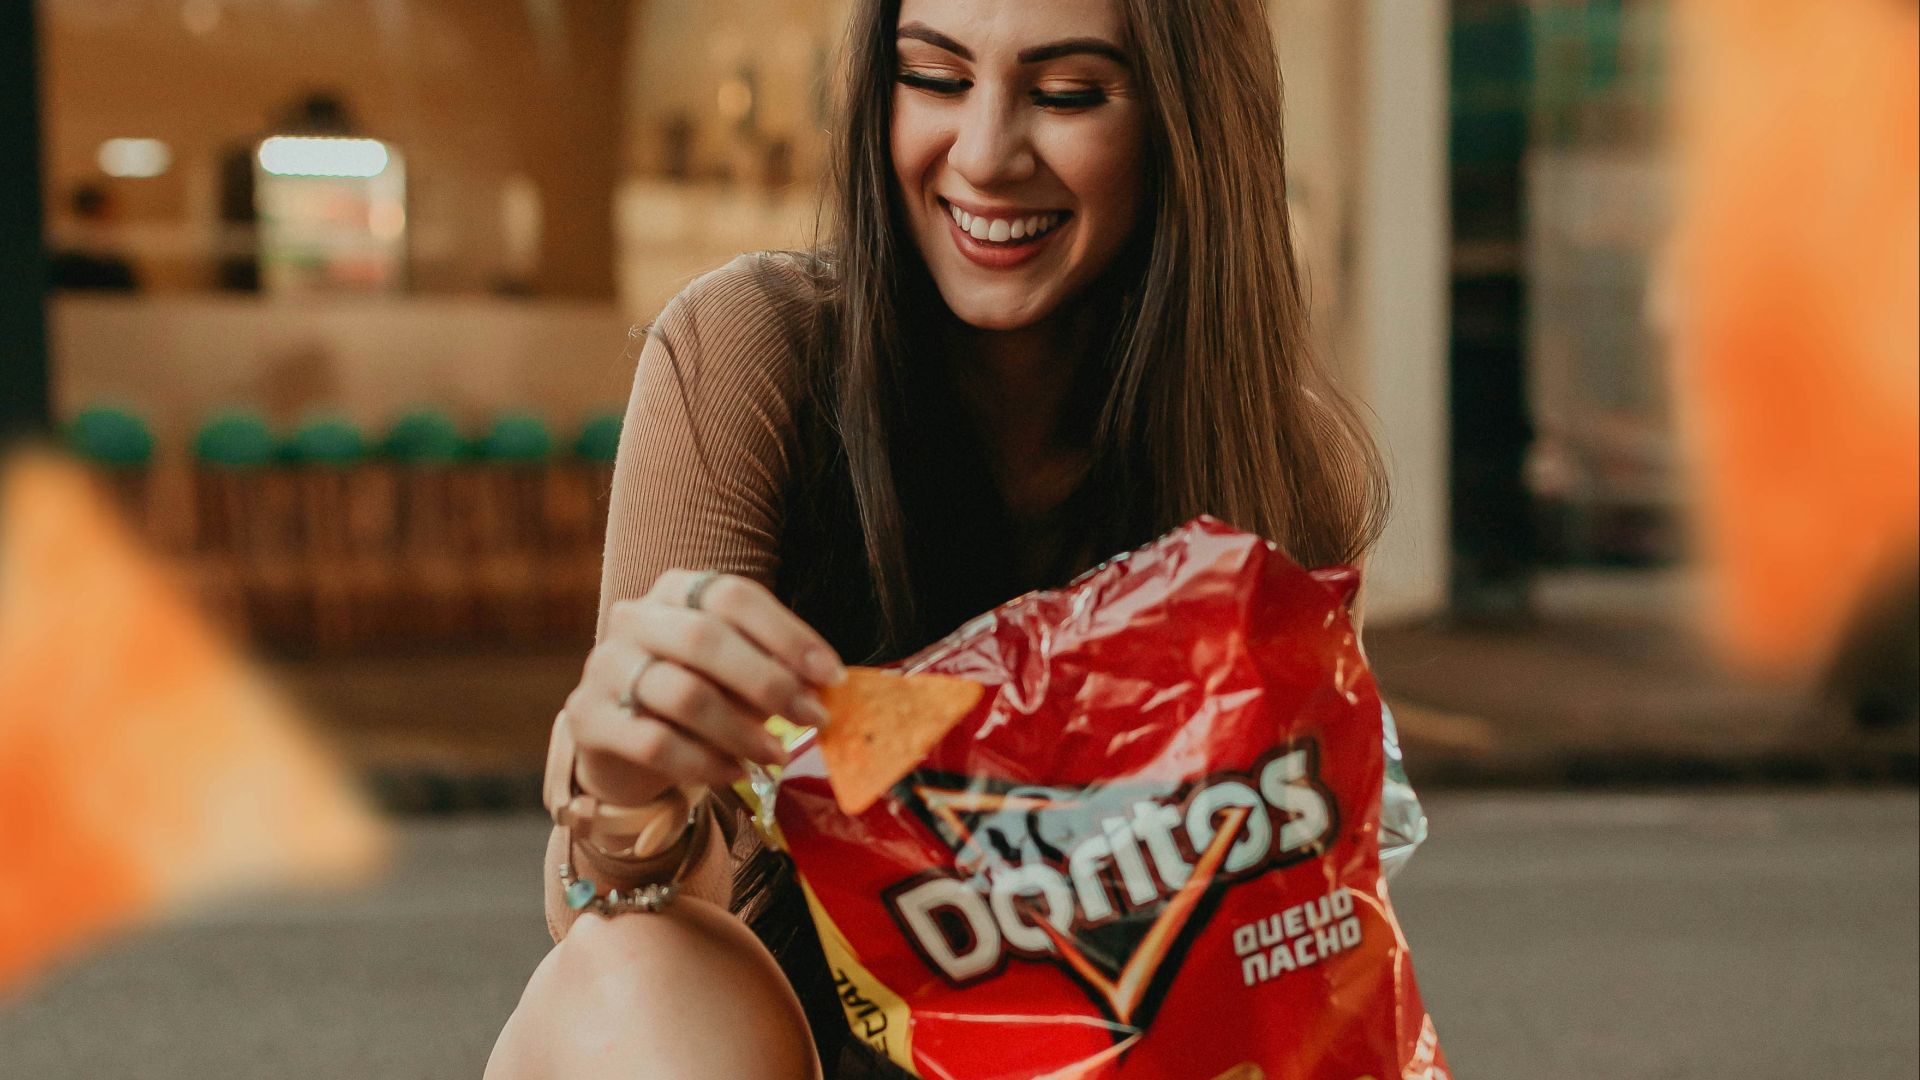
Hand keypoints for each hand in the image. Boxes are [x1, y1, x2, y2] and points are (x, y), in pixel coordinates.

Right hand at [563, 570, 844, 806]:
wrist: (623, 746)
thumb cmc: (695, 697)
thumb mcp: (736, 676)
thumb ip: (773, 671)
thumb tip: (825, 688)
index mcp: (676, 591)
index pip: (733, 596)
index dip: (787, 634)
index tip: (831, 676)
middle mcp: (635, 618)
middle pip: (705, 638)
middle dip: (769, 682)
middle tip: (813, 718)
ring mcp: (605, 666)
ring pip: (682, 694)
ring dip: (742, 730)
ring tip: (777, 754)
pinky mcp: (587, 719)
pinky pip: (654, 742)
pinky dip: (704, 762)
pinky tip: (735, 773)